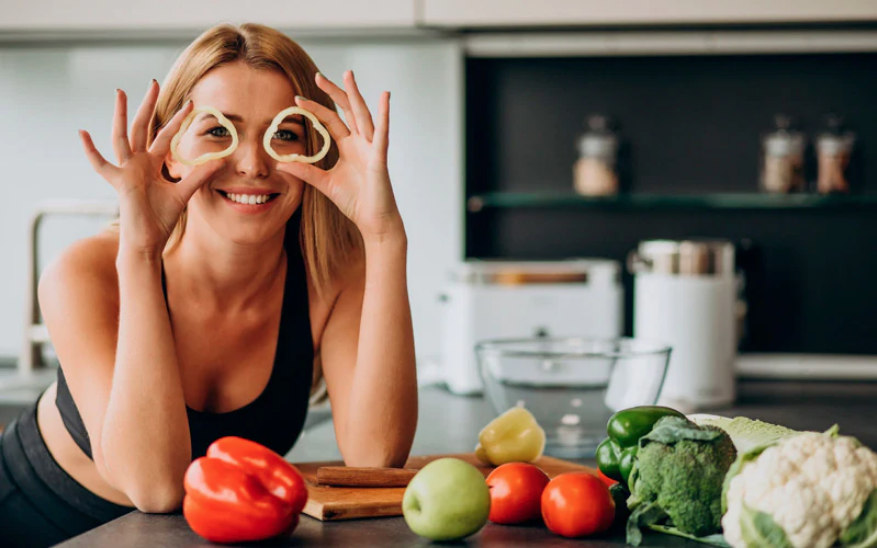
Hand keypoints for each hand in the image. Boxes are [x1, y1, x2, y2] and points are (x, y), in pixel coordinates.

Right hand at [79, 81, 224, 257]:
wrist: (148, 240)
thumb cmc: (161, 218)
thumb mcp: (184, 193)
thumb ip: (199, 176)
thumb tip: (221, 161)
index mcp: (152, 163)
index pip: (164, 135)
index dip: (176, 120)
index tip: (190, 103)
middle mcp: (137, 163)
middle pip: (142, 127)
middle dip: (148, 106)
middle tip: (153, 83)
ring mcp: (126, 170)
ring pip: (123, 136)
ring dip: (121, 114)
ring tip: (120, 92)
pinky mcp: (119, 182)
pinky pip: (102, 165)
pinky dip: (91, 151)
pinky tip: (83, 133)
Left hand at [276, 71, 402, 242]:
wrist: (372, 221)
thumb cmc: (355, 202)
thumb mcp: (324, 183)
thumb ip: (305, 171)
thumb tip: (280, 162)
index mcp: (349, 147)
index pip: (331, 121)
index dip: (315, 109)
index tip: (297, 100)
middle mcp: (361, 143)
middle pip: (347, 110)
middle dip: (334, 92)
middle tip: (318, 76)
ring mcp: (372, 148)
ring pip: (362, 115)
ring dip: (355, 94)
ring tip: (348, 75)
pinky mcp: (379, 157)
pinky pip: (382, 133)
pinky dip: (384, 114)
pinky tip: (384, 97)